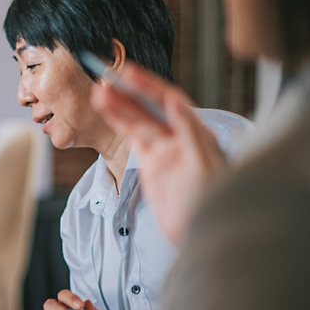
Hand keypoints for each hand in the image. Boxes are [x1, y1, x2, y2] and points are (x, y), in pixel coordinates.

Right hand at [91, 63, 226, 244]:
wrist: (201, 235)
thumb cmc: (210, 203)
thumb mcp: (203, 166)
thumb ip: (189, 132)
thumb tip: (176, 101)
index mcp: (197, 133)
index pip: (170, 101)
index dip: (148, 86)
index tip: (128, 73)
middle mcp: (181, 137)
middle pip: (151, 108)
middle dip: (129, 91)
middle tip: (106, 76)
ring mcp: (164, 150)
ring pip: (138, 122)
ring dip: (119, 106)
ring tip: (98, 93)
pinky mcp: (151, 164)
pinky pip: (133, 139)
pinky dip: (119, 123)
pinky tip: (106, 110)